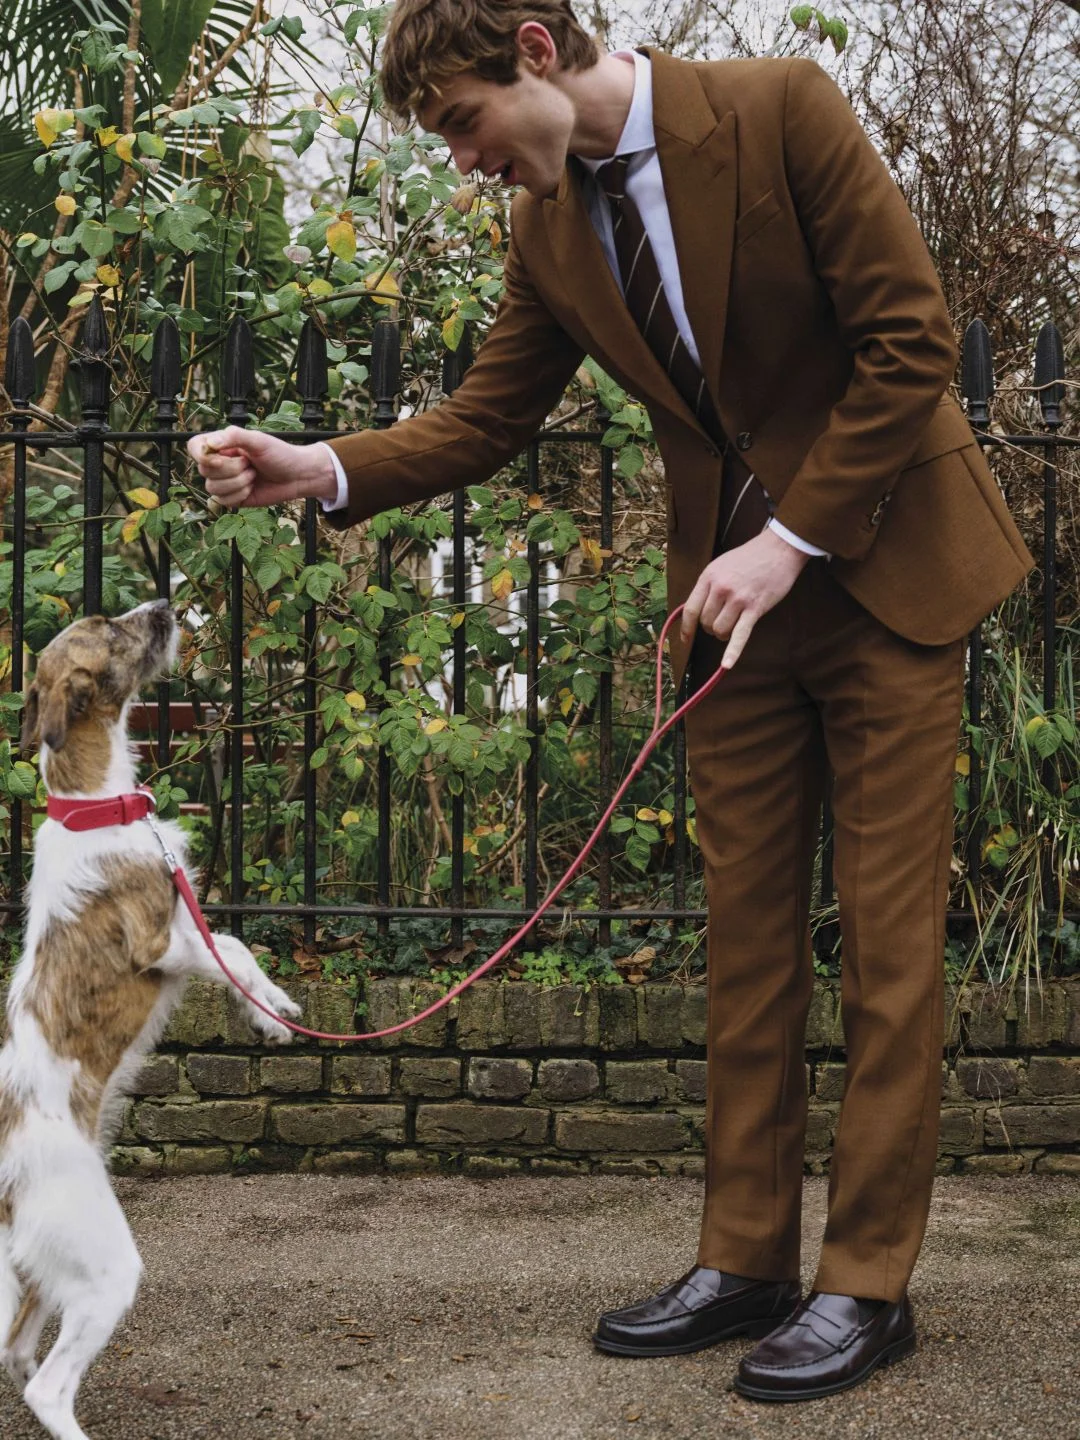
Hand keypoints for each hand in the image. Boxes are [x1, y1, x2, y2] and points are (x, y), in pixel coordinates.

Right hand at [186, 426, 337, 508]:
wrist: (297, 476)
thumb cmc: (280, 454)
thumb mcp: (258, 440)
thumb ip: (233, 437)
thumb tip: (210, 443)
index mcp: (221, 444)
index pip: (195, 447)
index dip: (202, 455)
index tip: (220, 457)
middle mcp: (219, 462)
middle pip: (205, 471)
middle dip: (232, 469)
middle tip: (250, 463)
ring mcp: (225, 481)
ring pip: (213, 488)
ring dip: (238, 483)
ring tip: (253, 475)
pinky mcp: (233, 498)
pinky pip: (223, 501)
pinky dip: (240, 495)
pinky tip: (252, 488)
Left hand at [679, 528, 810, 667]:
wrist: (778, 549)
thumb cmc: (749, 557)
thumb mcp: (720, 565)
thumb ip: (708, 586)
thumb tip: (696, 609)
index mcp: (709, 577)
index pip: (691, 610)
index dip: (687, 628)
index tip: (685, 639)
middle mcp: (720, 588)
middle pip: (706, 622)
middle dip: (711, 627)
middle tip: (723, 620)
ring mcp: (738, 599)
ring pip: (720, 630)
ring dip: (724, 634)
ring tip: (733, 625)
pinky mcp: (755, 608)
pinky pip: (740, 635)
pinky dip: (733, 652)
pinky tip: (727, 665)